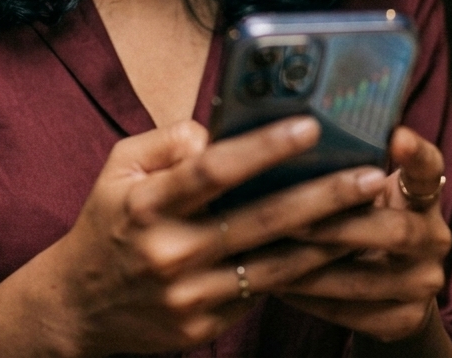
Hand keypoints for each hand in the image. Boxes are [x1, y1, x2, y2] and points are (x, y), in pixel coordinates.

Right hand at [48, 117, 389, 356]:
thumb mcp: (118, 167)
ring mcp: (190, 294)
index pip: (213, 171)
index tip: (309, 126)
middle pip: (259, 220)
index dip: (264, 148)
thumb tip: (213, 133)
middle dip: (322, 196)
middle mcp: (171, 250)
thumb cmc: (107, 221)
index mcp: (147, 203)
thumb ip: (166, 143)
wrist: (78, 305)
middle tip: (370, 174)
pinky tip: (338, 250)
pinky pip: (263, 292)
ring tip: (372, 213)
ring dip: (329, 239)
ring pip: (274, 264)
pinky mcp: (205, 324)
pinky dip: (304, 270)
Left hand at [276, 127, 451, 348]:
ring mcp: (424, 283)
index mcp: (423, 193)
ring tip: (269, 254)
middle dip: (340, 225)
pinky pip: (353, 313)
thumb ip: (343, 164)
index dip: (417, 153)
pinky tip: (275, 284)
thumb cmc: (359, 215)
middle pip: (397, 231)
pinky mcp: (406, 320)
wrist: (389, 286)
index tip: (397, 136)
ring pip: (366, 279)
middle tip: (294, 218)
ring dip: (313, 267)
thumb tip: (281, 130)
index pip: (430, 167)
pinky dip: (310, 299)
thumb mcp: (361, 188)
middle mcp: (434, 237)